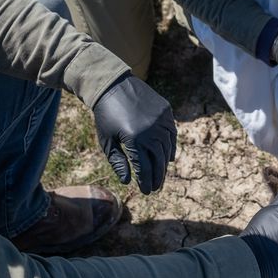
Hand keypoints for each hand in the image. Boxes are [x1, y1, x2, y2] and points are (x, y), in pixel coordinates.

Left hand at [92, 75, 176, 193]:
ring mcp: (160, 120)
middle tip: (155, 188)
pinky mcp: (166, 111)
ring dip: (164, 164)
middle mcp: (150, 130)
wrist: (113, 85)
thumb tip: (128, 181)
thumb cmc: (106, 116)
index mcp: (134, 139)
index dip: (146, 182)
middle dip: (157, 177)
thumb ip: (118, 162)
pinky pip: (171, 134)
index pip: (144, 168)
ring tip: (160, 175)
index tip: (145, 191)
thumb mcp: (107, 141)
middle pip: (158, 161)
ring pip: (167, 149)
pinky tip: (167, 157)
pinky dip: (170, 147)